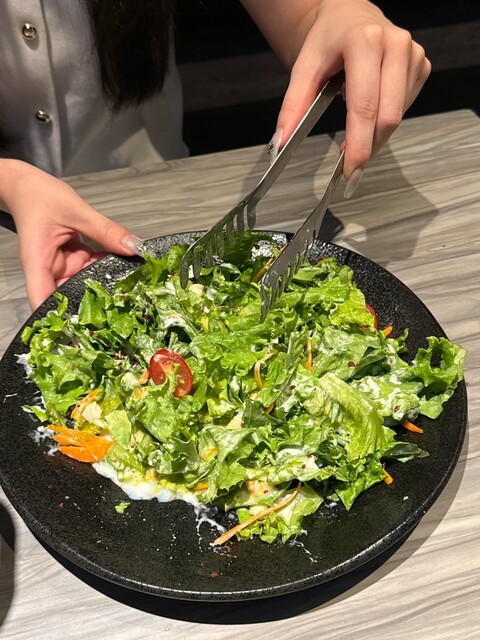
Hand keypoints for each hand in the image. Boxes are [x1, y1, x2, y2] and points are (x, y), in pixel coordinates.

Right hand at [0, 160, 141, 309]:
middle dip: (93, 304)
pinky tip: (125, 270)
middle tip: (124, 310)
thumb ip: (105, 230)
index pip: (44, 301)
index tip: (83, 332)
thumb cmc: (39, 196)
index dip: (61, 321)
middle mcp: (49, 271)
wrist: (28, 186)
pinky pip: (91, 270)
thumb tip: (133, 247)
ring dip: (104, 286)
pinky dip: (106, 269)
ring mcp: (61, 267)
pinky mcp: (72, 261)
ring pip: (84, 285)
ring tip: (132, 291)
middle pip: (68, 298)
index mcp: (38, 263)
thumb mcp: (76, 210)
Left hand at [243, 0, 430, 190]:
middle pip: (388, 116)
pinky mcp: (422, 65)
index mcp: (365, 42)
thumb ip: (292, 107)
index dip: (359, 144)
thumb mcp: (304, 69)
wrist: (349, 16)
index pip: (365, 106)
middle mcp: (395, 45)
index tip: (351, 170)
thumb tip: (281, 143)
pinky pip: (406, 107)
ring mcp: (413, 54)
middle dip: (369, 147)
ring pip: (398, 116)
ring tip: (355, 130)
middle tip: (351, 167)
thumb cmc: (327, 40)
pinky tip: (372, 109)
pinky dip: (386, 120)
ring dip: (376, 134)